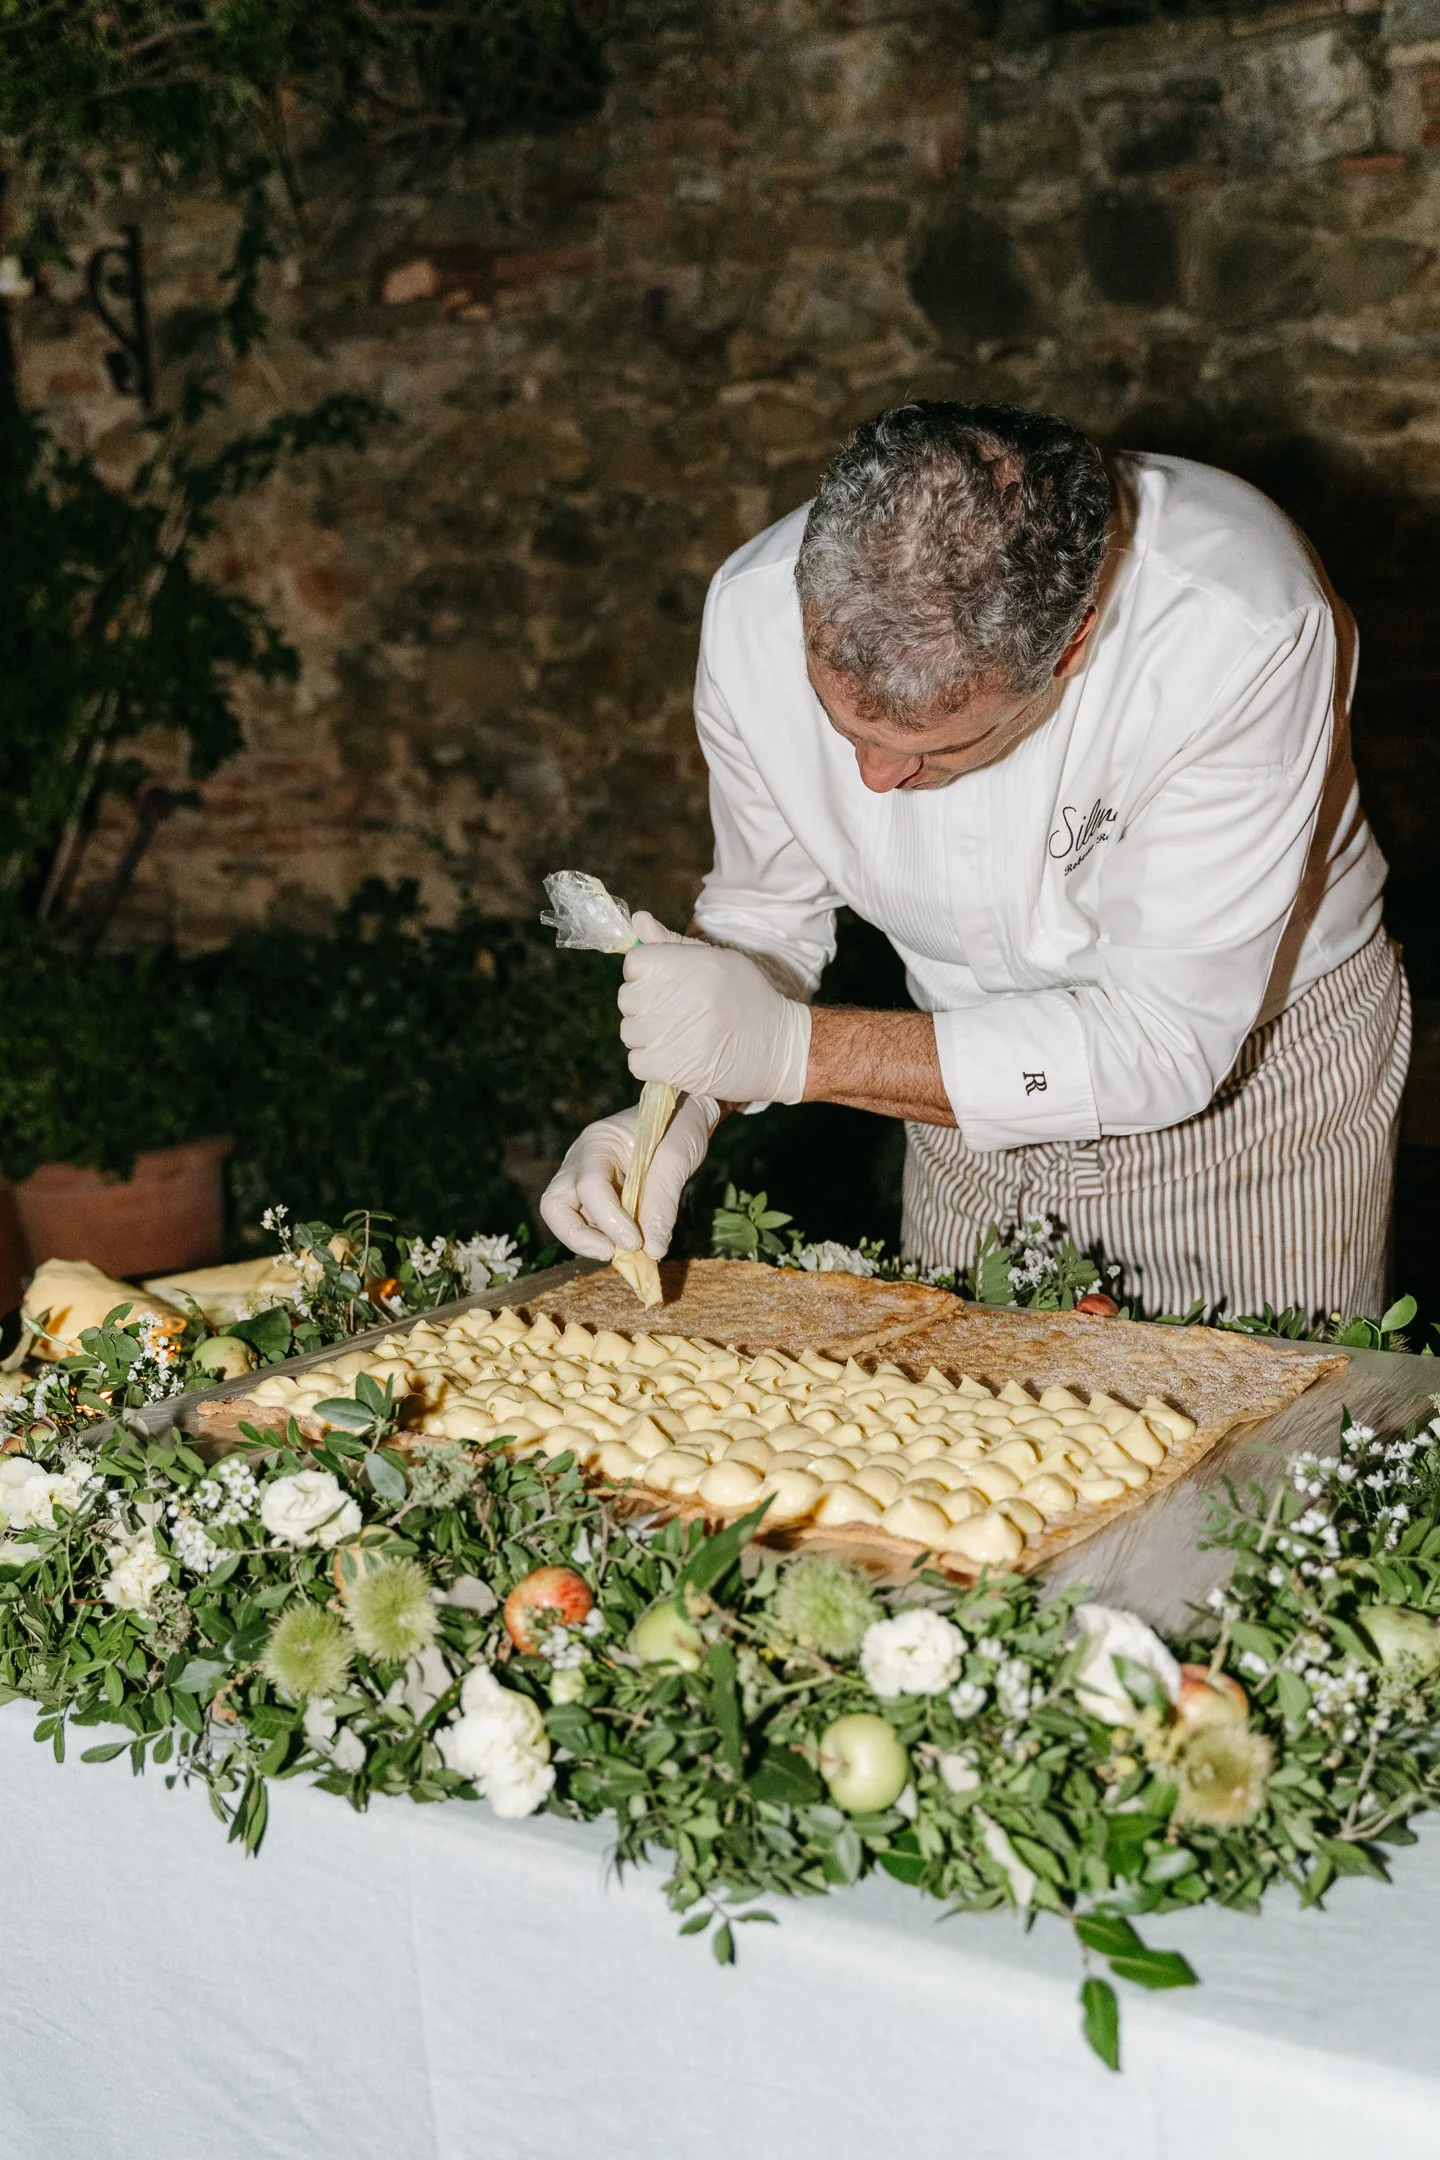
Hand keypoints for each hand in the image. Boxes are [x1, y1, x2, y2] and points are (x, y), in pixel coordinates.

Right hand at [539, 1093, 720, 1261]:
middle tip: (613, 1253)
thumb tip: (652, 1251)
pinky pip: (591, 1224)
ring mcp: (585, 1180)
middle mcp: (581, 1162)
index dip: (609, 1220)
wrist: (686, 1113)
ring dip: (595, 1241)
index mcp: (597, 1142)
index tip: (636, 1242)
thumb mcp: (676, 1159)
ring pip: (567, 1219)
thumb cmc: (679, 1126)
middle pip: (555, 1206)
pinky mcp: (599, 1197)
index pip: (588, 1186)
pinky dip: (609, 1239)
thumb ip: (662, 1204)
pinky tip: (636, 1245)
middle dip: (578, 1237)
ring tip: (631, 1252)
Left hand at [618, 917, 811, 1104]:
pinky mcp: (671, 1068)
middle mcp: (679, 996)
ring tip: (678, 1035)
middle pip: (628, 998)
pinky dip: (651, 1062)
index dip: (645, 973)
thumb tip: (638, 920)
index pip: (635, 962)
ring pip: (629, 1031)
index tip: (663, 983)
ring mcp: (672, 1034)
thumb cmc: (749, 1000)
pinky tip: (675, 1056)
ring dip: (647, 1036)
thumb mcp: (719, 961)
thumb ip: (674, 943)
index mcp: (691, 965)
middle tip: (675, 1011)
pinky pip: (636, 1062)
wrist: (780, 1049)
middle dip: (645, 1005)